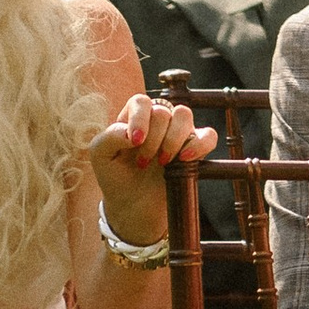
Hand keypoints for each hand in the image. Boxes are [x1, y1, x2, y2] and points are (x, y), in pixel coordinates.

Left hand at [89, 87, 214, 250]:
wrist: (132, 207)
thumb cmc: (115, 176)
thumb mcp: (100, 156)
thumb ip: (109, 137)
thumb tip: (131, 132)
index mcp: (133, 117)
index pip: (141, 102)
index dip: (140, 119)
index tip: (135, 142)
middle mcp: (157, 121)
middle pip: (163, 111)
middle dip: (153, 139)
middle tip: (142, 163)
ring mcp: (177, 133)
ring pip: (184, 115)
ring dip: (173, 139)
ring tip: (163, 162)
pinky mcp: (194, 150)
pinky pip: (208, 136)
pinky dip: (199, 144)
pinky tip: (184, 158)